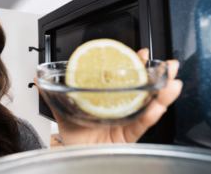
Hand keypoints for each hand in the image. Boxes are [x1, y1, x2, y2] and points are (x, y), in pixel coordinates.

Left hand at [34, 48, 182, 144]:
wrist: (73, 157)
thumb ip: (53, 95)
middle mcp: (121, 110)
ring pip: (149, 107)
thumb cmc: (73, 137)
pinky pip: (141, 126)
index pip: (125, 81)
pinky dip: (150, 115)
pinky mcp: (128, 138)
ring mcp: (126, 123)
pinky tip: (158, 105)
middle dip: (158, 78)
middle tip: (169, 66)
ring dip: (163, 94)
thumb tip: (37, 80)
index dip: (135, 67)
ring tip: (172, 82)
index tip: (141, 54)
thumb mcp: (63, 112)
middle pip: (143, 92)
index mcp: (108, 101)